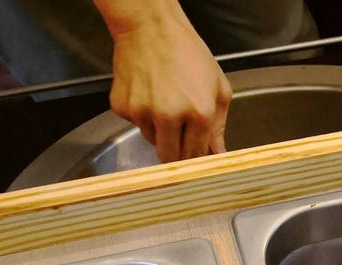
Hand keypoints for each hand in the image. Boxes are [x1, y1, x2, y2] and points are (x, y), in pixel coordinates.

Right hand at [95, 1, 232, 161]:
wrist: (150, 27)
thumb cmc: (187, 52)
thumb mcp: (218, 87)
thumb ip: (219, 126)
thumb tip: (218, 154)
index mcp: (199, 113)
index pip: (195, 156)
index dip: (195, 161)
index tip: (195, 160)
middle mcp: (169, 116)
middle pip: (170, 158)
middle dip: (177, 154)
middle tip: (180, 139)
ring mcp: (142, 112)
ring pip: (152, 141)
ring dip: (160, 132)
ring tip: (165, 104)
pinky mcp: (122, 107)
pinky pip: (135, 124)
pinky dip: (142, 117)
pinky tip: (148, 95)